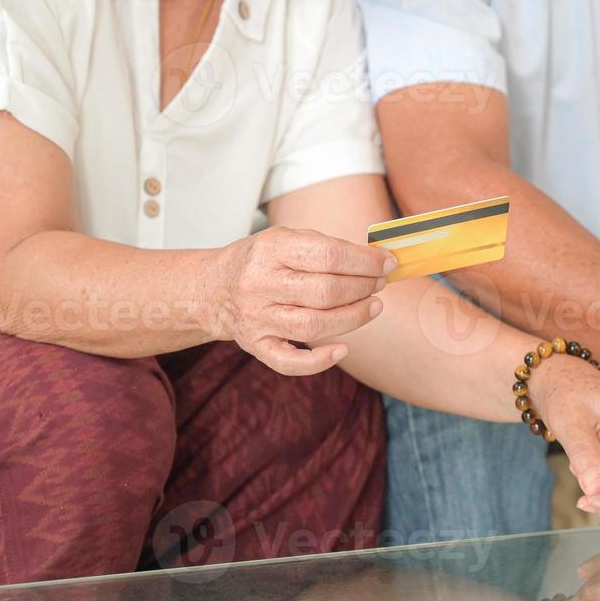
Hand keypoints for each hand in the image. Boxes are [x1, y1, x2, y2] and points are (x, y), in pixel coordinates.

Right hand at [206, 227, 395, 376]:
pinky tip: (342, 350)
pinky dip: (319, 362)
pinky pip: (289, 362)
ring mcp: (257, 318)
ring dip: (353, 318)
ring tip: (374, 306)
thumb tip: (374, 261)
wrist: (212, 289)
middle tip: (380, 284)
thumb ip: (324, 247)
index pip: (329, 256)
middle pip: (325, 292)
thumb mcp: (285, 238)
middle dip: (362, 288)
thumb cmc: (261, 260)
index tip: (387, 263)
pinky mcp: (255, 345)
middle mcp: (260, 284)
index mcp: (271, 249)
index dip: (365, 262)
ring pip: (314, 326)